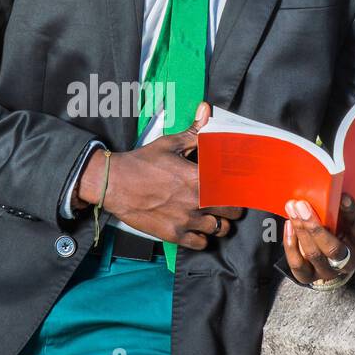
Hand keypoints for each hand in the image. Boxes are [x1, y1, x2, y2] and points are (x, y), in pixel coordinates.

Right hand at [73, 102, 242, 249]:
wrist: (114, 184)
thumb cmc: (140, 164)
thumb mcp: (169, 144)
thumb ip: (194, 132)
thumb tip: (206, 111)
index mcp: (199, 178)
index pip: (235, 187)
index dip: (240, 188)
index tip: (239, 187)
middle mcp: (196, 201)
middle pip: (232, 211)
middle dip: (233, 207)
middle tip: (227, 201)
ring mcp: (186, 220)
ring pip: (220, 229)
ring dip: (219, 222)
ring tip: (213, 215)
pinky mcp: (174, 234)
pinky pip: (201, 243)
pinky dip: (202, 237)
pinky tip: (197, 228)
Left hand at [282, 193, 354, 285]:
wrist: (331, 250)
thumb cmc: (342, 227)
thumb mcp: (349, 218)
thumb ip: (344, 209)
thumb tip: (337, 194)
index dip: (351, 212)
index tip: (342, 197)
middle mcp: (349, 264)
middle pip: (333, 249)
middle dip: (315, 226)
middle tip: (302, 205)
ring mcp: (328, 273)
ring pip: (313, 255)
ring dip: (300, 230)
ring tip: (292, 209)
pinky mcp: (308, 277)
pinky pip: (297, 264)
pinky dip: (290, 244)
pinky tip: (289, 225)